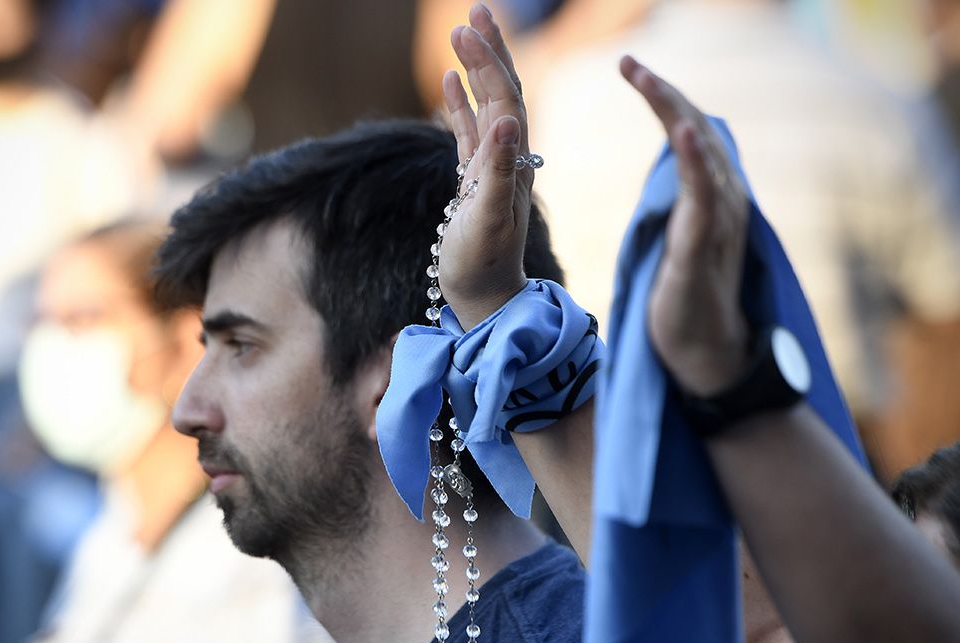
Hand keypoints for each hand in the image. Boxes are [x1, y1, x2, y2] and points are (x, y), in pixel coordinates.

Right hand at [439, 3, 531, 330]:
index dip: (488, 64)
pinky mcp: (473, 181)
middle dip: (490, 51)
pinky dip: (459, 103)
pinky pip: (468, 131)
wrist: (485, 297)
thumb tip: (504, 122)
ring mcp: (489, 167)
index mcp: (513, 160)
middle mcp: (507, 157)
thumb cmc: (484, 263)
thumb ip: (496, 170)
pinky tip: (446, 81)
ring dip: (476, 69)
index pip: (504, 99)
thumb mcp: (490, 218)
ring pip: (486, 105)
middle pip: (503, 92)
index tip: (466, 29)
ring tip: (463, 31)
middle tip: (475, 10)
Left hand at [622, 56, 751, 395]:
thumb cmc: (685, 294)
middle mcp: (723, 199)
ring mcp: (717, 224)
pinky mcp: (702, 252)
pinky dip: (694, 162)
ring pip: (700, 154)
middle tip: (628, 61)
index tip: (629, 65)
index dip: (662, 96)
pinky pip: (703, 200)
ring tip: (646, 78)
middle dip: (662, 92)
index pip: (687, 130)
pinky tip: (682, 132)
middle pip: (695, 129)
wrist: (703, 353)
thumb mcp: (673, 233)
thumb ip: (675, 195)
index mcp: (710, 193)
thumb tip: (671, 158)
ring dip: (673, 112)